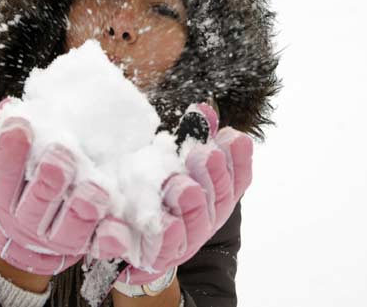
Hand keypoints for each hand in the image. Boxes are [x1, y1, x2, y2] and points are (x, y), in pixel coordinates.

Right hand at [0, 98, 110, 276]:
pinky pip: (99, 248)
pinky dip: (109, 239)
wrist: (36, 238)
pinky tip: (116, 227)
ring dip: (82, 209)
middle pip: (37, 203)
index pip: (3, 176)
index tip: (20, 125)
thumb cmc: (29, 185)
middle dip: (50, 178)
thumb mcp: (16, 163)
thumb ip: (13, 135)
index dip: (10, 152)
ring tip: (96, 188)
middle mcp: (27, 222)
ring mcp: (57, 240)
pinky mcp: (87, 249)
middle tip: (62, 151)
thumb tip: (10, 106)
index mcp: (6, 196)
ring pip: (68, 230)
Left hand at [92, 104, 253, 284]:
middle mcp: (207, 217)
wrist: (127, 244)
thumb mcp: (175, 162)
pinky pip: (166, 247)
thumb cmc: (156, 194)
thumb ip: (192, 137)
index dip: (240, 159)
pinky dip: (169, 233)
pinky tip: (168, 221)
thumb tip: (203, 110)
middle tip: (205, 153)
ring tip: (181, 185)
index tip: (233, 136)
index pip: (238, 178)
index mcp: (214, 195)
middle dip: (215, 174)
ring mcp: (186, 240)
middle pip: (221, 198)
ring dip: (192, 202)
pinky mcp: (159, 256)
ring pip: (197, 222)